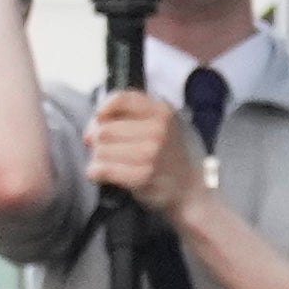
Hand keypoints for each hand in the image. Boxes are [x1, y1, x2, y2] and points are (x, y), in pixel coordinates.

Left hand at [85, 90, 206, 221]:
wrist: (192, 189)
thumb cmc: (172, 155)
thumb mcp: (166, 122)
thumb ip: (138, 112)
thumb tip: (98, 119)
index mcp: (162, 112)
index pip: (120, 99)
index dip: (102, 111)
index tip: (99, 121)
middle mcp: (158, 130)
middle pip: (104, 129)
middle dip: (96, 140)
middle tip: (105, 148)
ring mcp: (151, 154)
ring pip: (100, 150)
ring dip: (98, 158)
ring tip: (110, 162)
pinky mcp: (142, 176)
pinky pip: (102, 169)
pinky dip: (97, 172)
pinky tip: (105, 174)